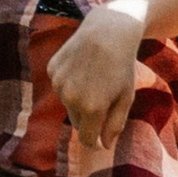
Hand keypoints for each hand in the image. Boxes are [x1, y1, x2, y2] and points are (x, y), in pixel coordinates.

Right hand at [48, 0, 148, 162]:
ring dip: (78, 99)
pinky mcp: (52, 69)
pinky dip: (69, 83)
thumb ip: (115, 125)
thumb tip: (104, 146)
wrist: (108, 30)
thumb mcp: (126, 98)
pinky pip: (60, 86)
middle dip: (89, 118)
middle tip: (104, 99)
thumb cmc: (122, 66)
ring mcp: (59, 83)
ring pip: (67, 104)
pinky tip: (82, 68)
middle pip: (77, 122)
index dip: (94, 142)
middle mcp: (71, 98)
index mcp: (92, 109)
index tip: (98, 142)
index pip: (87, 139)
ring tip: (94, 79)